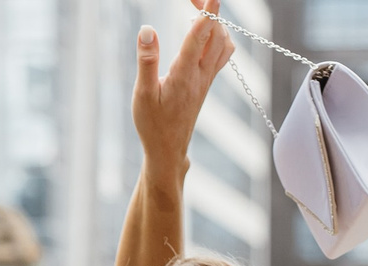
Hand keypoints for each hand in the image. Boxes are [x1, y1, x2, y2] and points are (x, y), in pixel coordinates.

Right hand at [132, 0, 232, 180]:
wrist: (168, 150)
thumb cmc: (153, 124)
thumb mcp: (143, 94)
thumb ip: (147, 61)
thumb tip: (147, 30)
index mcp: (184, 74)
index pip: (200, 36)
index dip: (207, 13)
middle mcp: (201, 75)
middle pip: (217, 34)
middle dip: (210, 12)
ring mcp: (207, 79)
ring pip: (224, 44)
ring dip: (216, 23)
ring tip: (199, 11)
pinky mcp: (206, 83)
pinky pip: (222, 54)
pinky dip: (219, 36)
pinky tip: (205, 32)